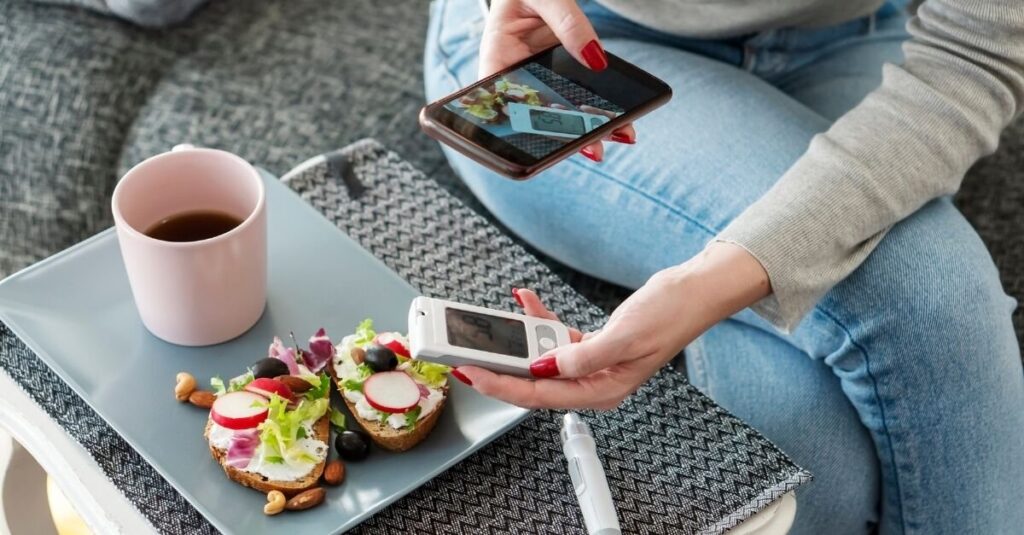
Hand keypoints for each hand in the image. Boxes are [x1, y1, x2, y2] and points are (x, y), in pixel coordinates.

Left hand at [451, 242, 770, 409]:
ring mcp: (592, 366)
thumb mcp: (624, 336)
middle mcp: (594, 383)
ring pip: (541, 359)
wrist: (693, 292)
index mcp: (602, 391)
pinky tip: (526, 301)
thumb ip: (582, 357)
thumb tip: (545, 367)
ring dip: (517, 337)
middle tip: (464, 353)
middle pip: (533, 382)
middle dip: (498, 366)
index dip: (501, 385)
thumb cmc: (670, 315)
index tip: (471, 373)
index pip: (539, 396)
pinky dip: (539, 321)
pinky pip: (556, 338)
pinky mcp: (592, 347)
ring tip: (491, 321)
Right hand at [480, 0, 635, 158]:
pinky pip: (579, 97)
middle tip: (595, 149)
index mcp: (496, 57)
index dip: (524, 124)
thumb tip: (595, 59)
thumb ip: (567, 21)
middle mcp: (516, 75)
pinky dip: (600, 110)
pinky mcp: (561, 74)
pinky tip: (622, 122)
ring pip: (562, 112)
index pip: (502, 100)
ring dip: (589, 128)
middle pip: (537, 116)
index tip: (549, 137)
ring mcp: (540, 78)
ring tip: (618, 136)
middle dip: (567, 135)